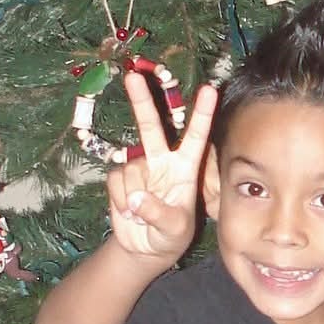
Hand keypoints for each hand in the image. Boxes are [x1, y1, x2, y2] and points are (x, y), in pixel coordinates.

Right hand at [106, 73, 217, 263]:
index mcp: (185, 168)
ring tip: (142, 214)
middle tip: (132, 76)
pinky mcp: (119, 178)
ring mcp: (139, 168)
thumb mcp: (174, 229)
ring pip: (129, 169)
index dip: (202, 114)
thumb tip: (135, 197)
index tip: (209, 89)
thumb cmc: (171, 236)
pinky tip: (128, 211)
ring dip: (132, 195)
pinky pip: (114, 181)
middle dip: (141, 101)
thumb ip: (158, 213)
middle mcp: (161, 161)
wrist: (144, 248)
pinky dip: (119, 200)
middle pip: (151, 126)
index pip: (195, 137)